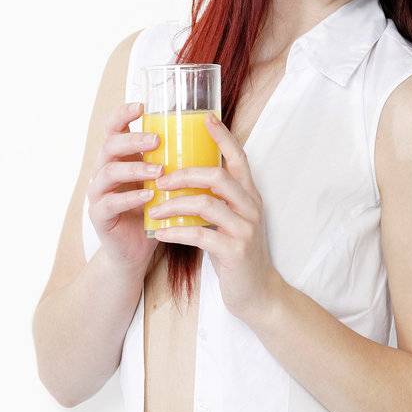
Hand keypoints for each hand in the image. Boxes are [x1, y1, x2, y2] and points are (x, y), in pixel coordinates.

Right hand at [86, 100, 162, 272]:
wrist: (136, 252)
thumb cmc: (154, 212)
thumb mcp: (163, 182)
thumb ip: (173, 160)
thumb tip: (210, 133)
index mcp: (120, 158)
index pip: (114, 128)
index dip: (123, 114)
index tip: (142, 106)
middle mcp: (105, 171)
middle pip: (109, 145)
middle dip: (133, 140)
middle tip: (156, 140)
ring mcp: (98, 193)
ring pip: (108, 172)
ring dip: (134, 168)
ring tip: (158, 170)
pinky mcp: (99, 215)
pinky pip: (110, 202)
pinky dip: (130, 197)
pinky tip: (149, 196)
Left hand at [152, 112, 281, 323]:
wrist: (257, 293)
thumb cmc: (236, 254)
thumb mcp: (230, 222)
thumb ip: (216, 200)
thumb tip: (186, 180)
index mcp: (250, 195)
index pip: (238, 157)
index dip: (222, 136)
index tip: (204, 118)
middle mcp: (251, 207)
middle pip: (217, 176)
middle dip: (184, 173)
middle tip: (159, 178)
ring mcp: (245, 229)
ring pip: (207, 203)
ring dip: (175, 204)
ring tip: (154, 208)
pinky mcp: (235, 251)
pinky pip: (201, 235)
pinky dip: (177, 232)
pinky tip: (161, 233)